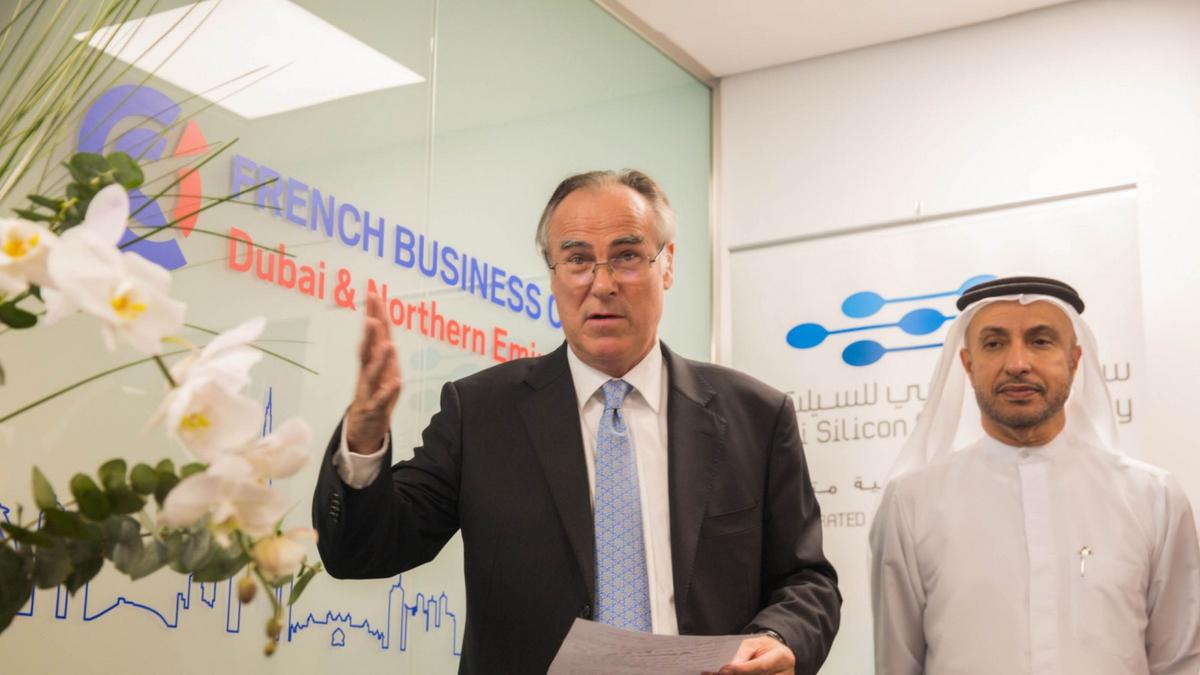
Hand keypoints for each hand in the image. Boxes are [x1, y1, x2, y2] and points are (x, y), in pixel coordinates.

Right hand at [345, 292, 401, 453]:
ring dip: (380, 359)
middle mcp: (368, 373)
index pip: (374, 334)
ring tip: (388, 345)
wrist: (364, 430)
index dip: (375, 314)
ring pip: (373, 373)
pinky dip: (389, 390)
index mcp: (372, 361)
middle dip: (372, 333)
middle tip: (374, 317)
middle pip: (369, 350)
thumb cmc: (375, 395)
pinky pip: (382, 399)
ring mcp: (369, 391)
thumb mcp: (380, 368)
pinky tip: (396, 382)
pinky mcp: (374, 409)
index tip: (374, 293)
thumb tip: (381, 320)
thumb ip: (381, 345)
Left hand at [715, 635, 794, 674]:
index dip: (742, 670)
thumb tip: (727, 670)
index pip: (761, 666)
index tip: (724, 670)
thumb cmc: (763, 647)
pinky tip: (729, 674)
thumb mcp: (754, 643)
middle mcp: (785, 674)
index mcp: (783, 657)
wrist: (774, 655)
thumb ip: (742, 655)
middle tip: (718, 673)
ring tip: (718, 674)